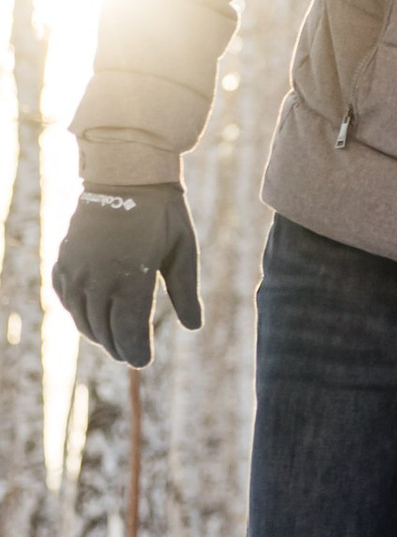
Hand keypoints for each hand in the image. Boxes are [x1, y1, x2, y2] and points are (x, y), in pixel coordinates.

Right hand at [52, 184, 201, 368]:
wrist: (125, 175)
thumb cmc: (162, 213)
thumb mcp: (183, 251)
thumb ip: (185, 292)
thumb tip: (194, 327)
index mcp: (131, 278)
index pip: (129, 332)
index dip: (136, 351)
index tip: (143, 361)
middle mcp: (98, 279)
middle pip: (105, 331)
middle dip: (119, 347)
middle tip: (131, 354)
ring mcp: (77, 271)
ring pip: (83, 319)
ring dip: (99, 334)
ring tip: (114, 340)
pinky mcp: (63, 262)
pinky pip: (67, 300)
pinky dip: (79, 313)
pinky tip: (92, 315)